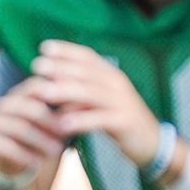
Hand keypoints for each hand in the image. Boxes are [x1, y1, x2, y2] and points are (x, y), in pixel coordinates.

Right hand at [0, 76, 68, 177]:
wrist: (10, 164)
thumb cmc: (37, 138)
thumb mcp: (52, 124)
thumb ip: (66, 113)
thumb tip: (88, 103)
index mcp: (21, 94)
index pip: (37, 86)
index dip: (56, 95)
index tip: (75, 108)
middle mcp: (6, 104)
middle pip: (29, 107)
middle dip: (50, 121)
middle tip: (67, 133)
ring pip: (19, 128)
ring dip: (40, 140)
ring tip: (57, 151)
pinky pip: (6, 147)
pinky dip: (24, 155)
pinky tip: (38, 164)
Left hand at [30, 39, 160, 168]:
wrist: (152, 142)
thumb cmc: (119, 119)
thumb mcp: (99, 102)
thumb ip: (79, 93)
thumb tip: (51, 87)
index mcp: (111, 75)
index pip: (88, 56)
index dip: (67, 50)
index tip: (44, 47)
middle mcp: (117, 84)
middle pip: (86, 72)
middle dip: (60, 67)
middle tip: (37, 65)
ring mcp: (122, 102)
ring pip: (90, 93)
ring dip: (65, 91)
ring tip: (43, 92)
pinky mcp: (124, 122)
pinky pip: (99, 119)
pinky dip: (80, 120)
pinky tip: (62, 124)